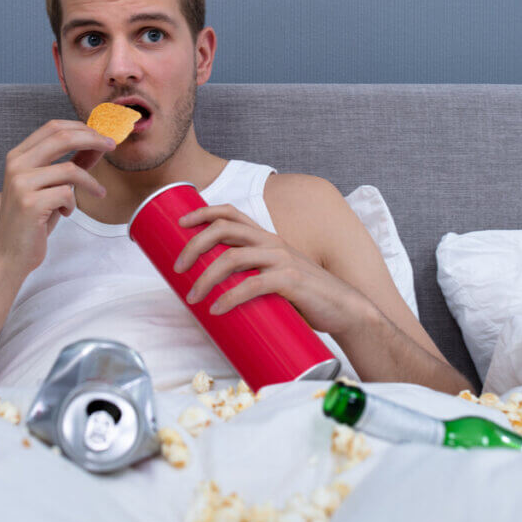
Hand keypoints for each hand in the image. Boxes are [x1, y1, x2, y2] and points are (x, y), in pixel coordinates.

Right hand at [0, 120, 115, 273]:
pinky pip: (66, 193)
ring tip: (97, 193)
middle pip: (61, 137)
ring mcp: (20, 183)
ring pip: (69, 169)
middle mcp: (16, 165)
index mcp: (18, 156)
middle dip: (92, 139)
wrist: (9, 254)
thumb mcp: (51, 187)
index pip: (52, 127)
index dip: (81, 127)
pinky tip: (65, 213)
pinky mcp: (30, 203)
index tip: (102, 135)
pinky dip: (73, 204)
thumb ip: (70, 164)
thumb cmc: (31, 221)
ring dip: (90, 182)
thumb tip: (96, 146)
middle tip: (111, 146)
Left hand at [173, 203, 378, 335]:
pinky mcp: (290, 280)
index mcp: (267, 238)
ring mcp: (282, 259)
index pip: (231, 213)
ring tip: (192, 297)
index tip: (180, 224)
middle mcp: (272, 242)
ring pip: (231, 258)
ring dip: (205, 277)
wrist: (344, 310)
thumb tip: (216, 287)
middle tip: (177, 268)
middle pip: (223, 230)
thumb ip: (253, 273)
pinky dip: (229, 297)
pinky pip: (252, 285)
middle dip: (194, 246)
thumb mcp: (277, 275)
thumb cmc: (306, 296)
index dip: (203, 212)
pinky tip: (216, 309)